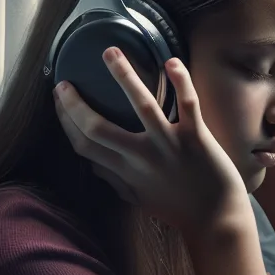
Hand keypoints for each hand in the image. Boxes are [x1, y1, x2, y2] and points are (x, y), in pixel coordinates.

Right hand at [54, 48, 249, 239]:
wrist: (215, 221)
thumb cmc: (177, 207)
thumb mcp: (137, 197)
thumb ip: (114, 178)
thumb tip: (91, 163)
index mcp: (125, 171)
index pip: (84, 143)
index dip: (66, 119)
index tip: (59, 97)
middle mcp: (141, 157)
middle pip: (97, 127)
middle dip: (76, 103)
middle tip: (67, 80)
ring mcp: (169, 146)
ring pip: (142, 106)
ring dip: (124, 76)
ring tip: (111, 52)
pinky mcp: (197, 139)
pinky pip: (188, 105)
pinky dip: (181, 81)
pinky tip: (171, 61)